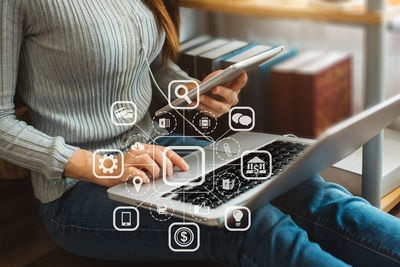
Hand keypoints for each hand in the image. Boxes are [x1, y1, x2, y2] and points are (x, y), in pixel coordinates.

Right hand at [64, 145, 188, 187]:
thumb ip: (155, 162)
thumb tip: (173, 169)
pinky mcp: (123, 171)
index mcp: (145, 148)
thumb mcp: (142, 161)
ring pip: (149, 162)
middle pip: (159, 154)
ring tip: (153, 178)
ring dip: (155, 172)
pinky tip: (144, 181)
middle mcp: (138, 151)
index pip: (165, 150)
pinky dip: (143, 178)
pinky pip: (136, 173)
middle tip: (167, 175)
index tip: (186, 167)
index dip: (177, 159)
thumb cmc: (126, 167)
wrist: (102, 169)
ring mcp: (130, 160)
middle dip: (167, 166)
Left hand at [190, 70, 247, 117]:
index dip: (242, 79)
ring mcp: (225, 107)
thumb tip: (218, 77)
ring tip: (199, 97)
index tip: (242, 74)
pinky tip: (194, 102)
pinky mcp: (216, 114)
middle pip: (230, 96)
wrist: (202, 93)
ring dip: (208, 101)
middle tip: (214, 88)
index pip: (241, 82)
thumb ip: (219, 75)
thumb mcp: (215, 76)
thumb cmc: (211, 84)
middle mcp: (232, 99)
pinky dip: (200, 106)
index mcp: (234, 87)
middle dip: (222, 92)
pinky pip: (209, 111)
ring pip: (219, 107)